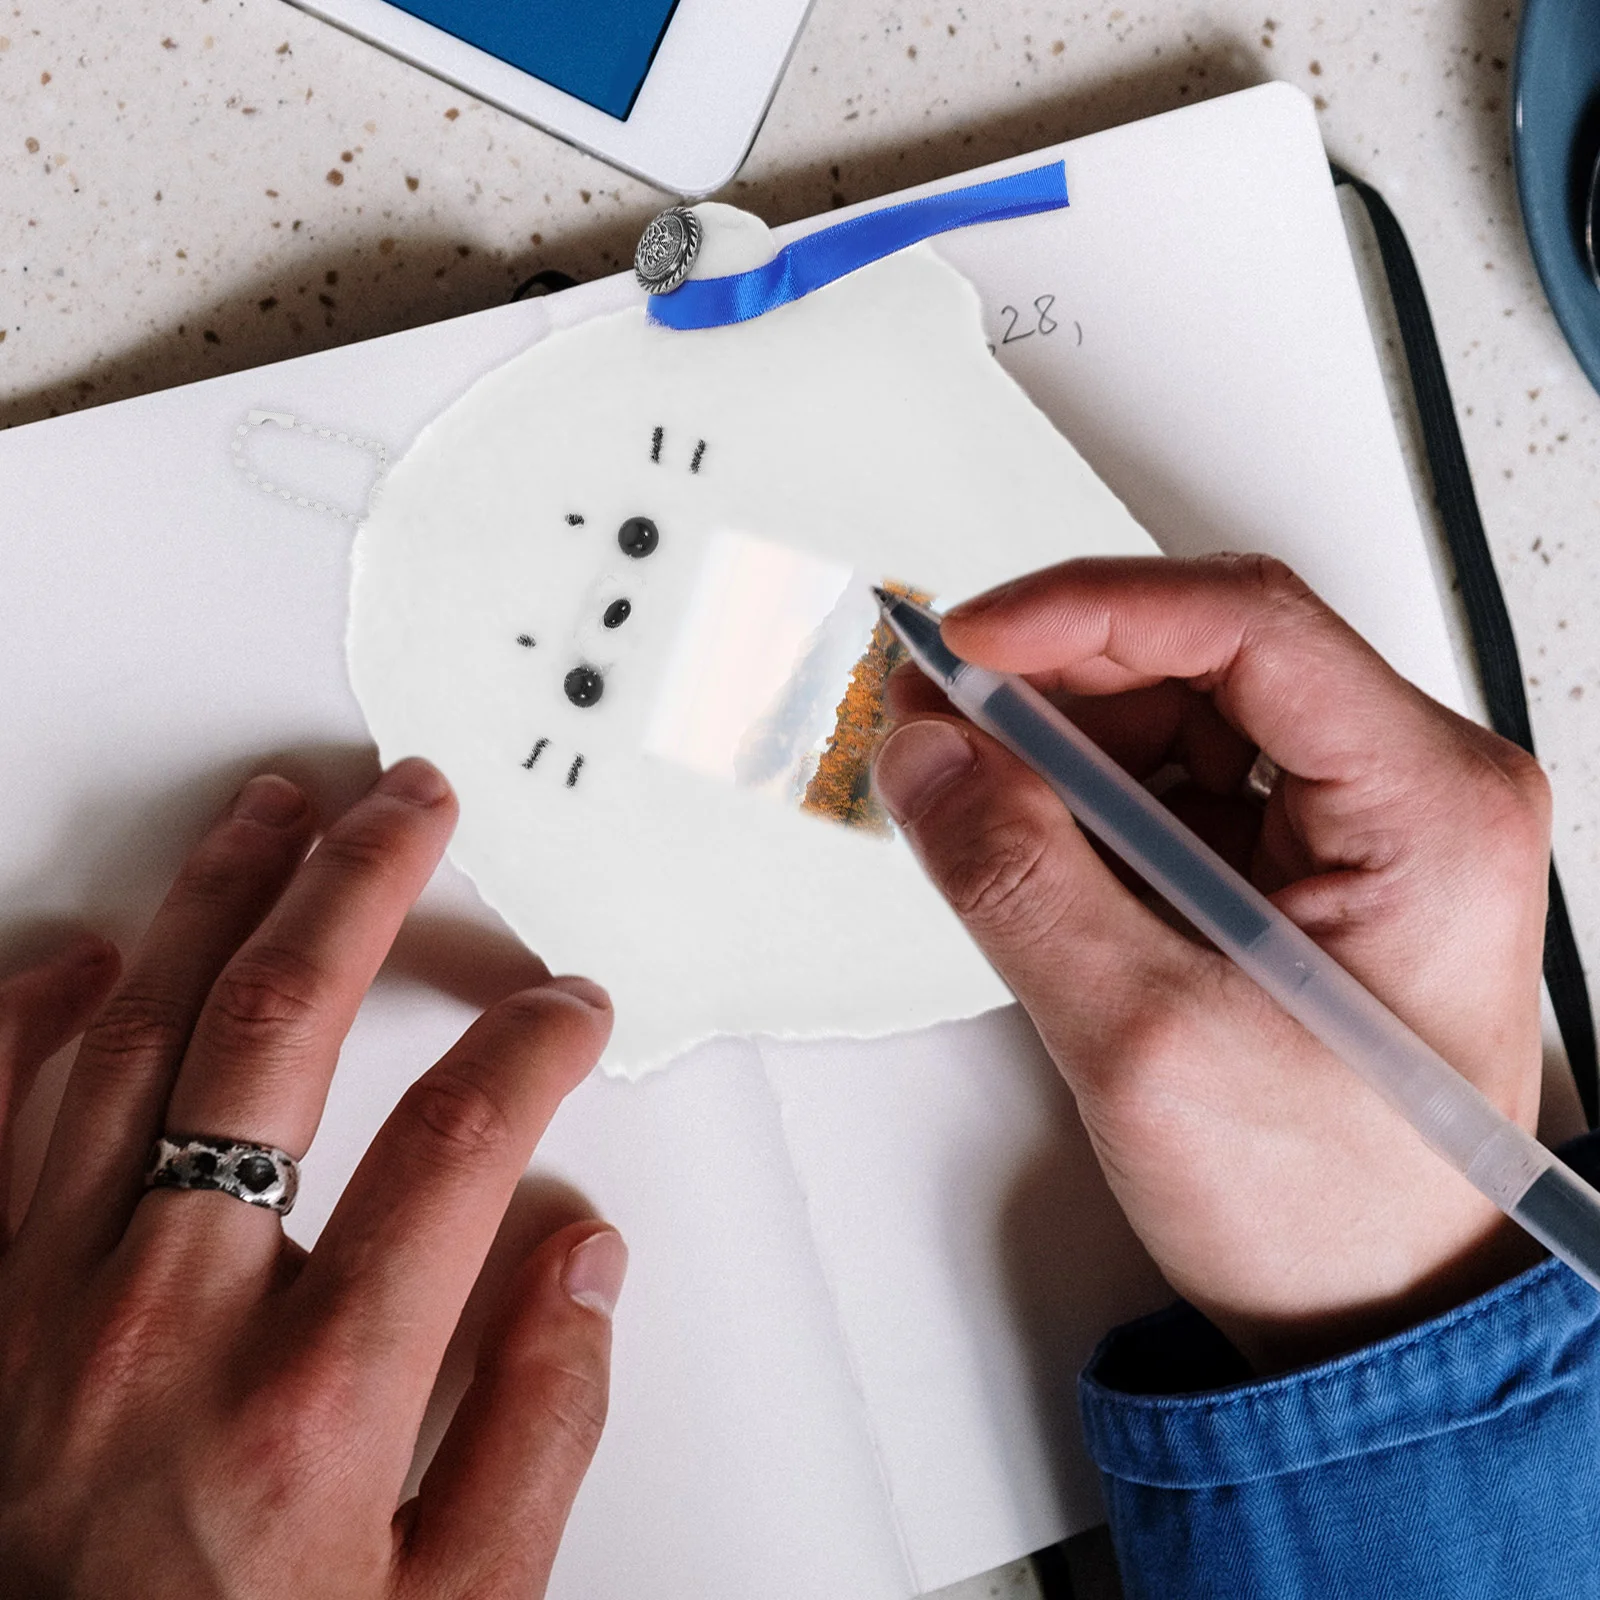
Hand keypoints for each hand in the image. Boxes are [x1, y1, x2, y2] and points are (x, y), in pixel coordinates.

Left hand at [0, 759, 623, 1597]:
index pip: (452, 1148)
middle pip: (275, 1035)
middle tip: (407, 810)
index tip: (563, 1013)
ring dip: (212, 904)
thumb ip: (539, 1426)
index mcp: (311, 1405)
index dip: (527, 1049)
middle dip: (359, 892)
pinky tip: (90, 952)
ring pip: (129, 1040)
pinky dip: (37, 1017)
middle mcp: (164, 1328)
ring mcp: (41, 1310)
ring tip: (273, 818)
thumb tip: (579, 1264)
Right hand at [873, 556, 1548, 1372]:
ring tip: (963, 791)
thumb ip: (1020, 880)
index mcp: (1427, 806)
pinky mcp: (1295, 866)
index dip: (1084, 613)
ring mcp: (1352, 826)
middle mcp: (1407, 791)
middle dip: (1052, 682)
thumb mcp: (1150, 1040)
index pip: (1246, 626)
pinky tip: (1021, 839)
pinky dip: (1078, 799)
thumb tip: (931, 758)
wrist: (1372, 1313)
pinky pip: (1170, 785)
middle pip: (1202, 658)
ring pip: (1174, 716)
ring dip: (1055, 743)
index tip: (967, 643)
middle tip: (934, 718)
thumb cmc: (1334, 1211)